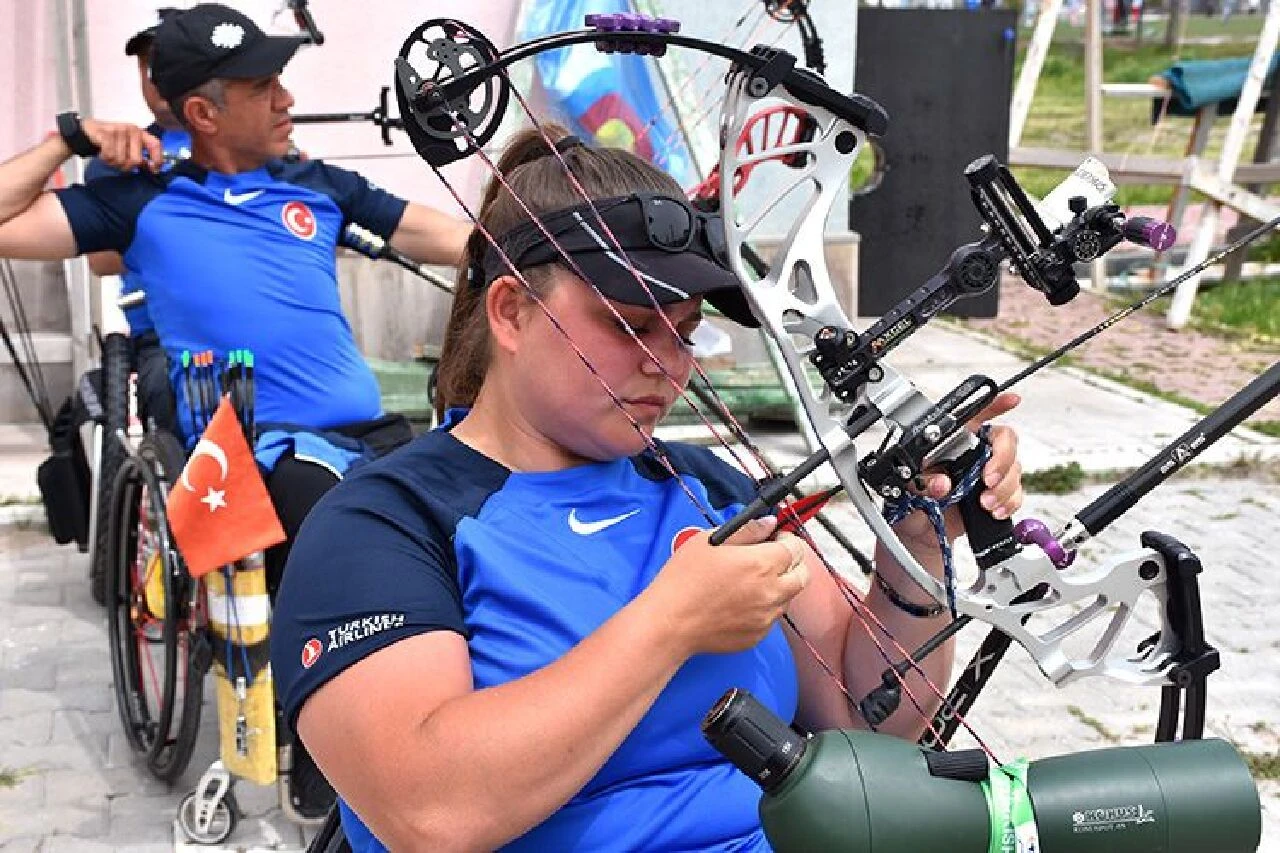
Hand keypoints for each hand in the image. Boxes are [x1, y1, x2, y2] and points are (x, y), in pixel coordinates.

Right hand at [81, 120, 162, 172]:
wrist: (89, 131)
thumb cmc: (112, 141)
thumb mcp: (129, 146)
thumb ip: (140, 154)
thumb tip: (152, 168)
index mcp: (140, 133)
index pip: (156, 144)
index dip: (158, 159)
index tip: (153, 170)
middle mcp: (132, 130)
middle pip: (136, 160)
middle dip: (127, 166)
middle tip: (119, 163)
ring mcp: (119, 130)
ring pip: (121, 160)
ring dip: (114, 163)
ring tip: (109, 156)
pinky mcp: (105, 134)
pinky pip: (109, 156)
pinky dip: (105, 159)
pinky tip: (103, 154)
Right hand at [645, 516, 809, 655]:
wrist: (670, 623)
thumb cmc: (684, 580)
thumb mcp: (711, 541)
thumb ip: (747, 530)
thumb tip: (768, 524)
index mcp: (762, 564)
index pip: (796, 548)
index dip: (787, 539)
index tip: (776, 538)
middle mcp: (771, 592)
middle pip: (803, 575)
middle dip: (792, 563)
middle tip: (772, 558)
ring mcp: (766, 617)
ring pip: (788, 597)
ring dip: (779, 585)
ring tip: (750, 581)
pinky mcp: (757, 636)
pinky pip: (771, 617)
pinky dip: (764, 607)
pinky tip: (740, 601)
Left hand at [895, 392, 1023, 544]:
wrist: (920, 534)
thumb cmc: (911, 504)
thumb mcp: (907, 489)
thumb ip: (922, 483)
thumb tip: (942, 484)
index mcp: (951, 441)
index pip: (974, 415)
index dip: (994, 403)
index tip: (1011, 400)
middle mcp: (973, 452)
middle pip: (1005, 439)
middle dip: (1002, 459)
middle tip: (987, 478)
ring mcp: (987, 472)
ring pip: (1014, 468)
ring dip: (1003, 487)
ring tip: (984, 503)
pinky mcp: (996, 493)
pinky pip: (1016, 492)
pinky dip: (1009, 502)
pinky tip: (994, 510)